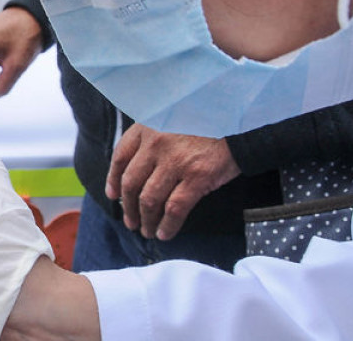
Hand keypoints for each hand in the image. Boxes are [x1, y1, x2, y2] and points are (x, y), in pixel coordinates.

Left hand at [105, 124, 240, 240]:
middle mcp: (156, 144)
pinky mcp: (197, 176)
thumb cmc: (205, 121)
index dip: (113, 179)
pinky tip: (164, 233)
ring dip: (146, 220)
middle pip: (131, 183)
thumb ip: (152, 138)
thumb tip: (136, 171)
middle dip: (128, 207)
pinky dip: (167, 225)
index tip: (113, 195)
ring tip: (147, 231)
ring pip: (150, 199)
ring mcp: (175, 161)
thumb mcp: (170, 118)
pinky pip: (174, 208)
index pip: (120, 157)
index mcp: (147, 127)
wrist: (239, 119)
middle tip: (130, 222)